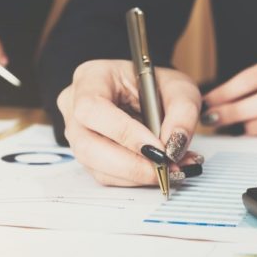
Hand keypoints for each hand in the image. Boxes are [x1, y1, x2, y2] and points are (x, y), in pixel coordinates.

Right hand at [58, 60, 203, 185]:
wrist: (149, 94)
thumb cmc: (156, 85)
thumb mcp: (179, 87)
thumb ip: (182, 112)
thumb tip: (173, 147)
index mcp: (91, 77)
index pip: (92, 108)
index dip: (123, 132)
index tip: (157, 148)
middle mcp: (74, 106)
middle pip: (87, 145)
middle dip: (129, 164)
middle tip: (165, 168)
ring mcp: (77, 133)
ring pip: (96, 166)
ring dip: (136, 174)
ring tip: (171, 169)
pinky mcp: (88, 156)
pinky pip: (106, 175)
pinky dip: (135, 178)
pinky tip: (159, 170)